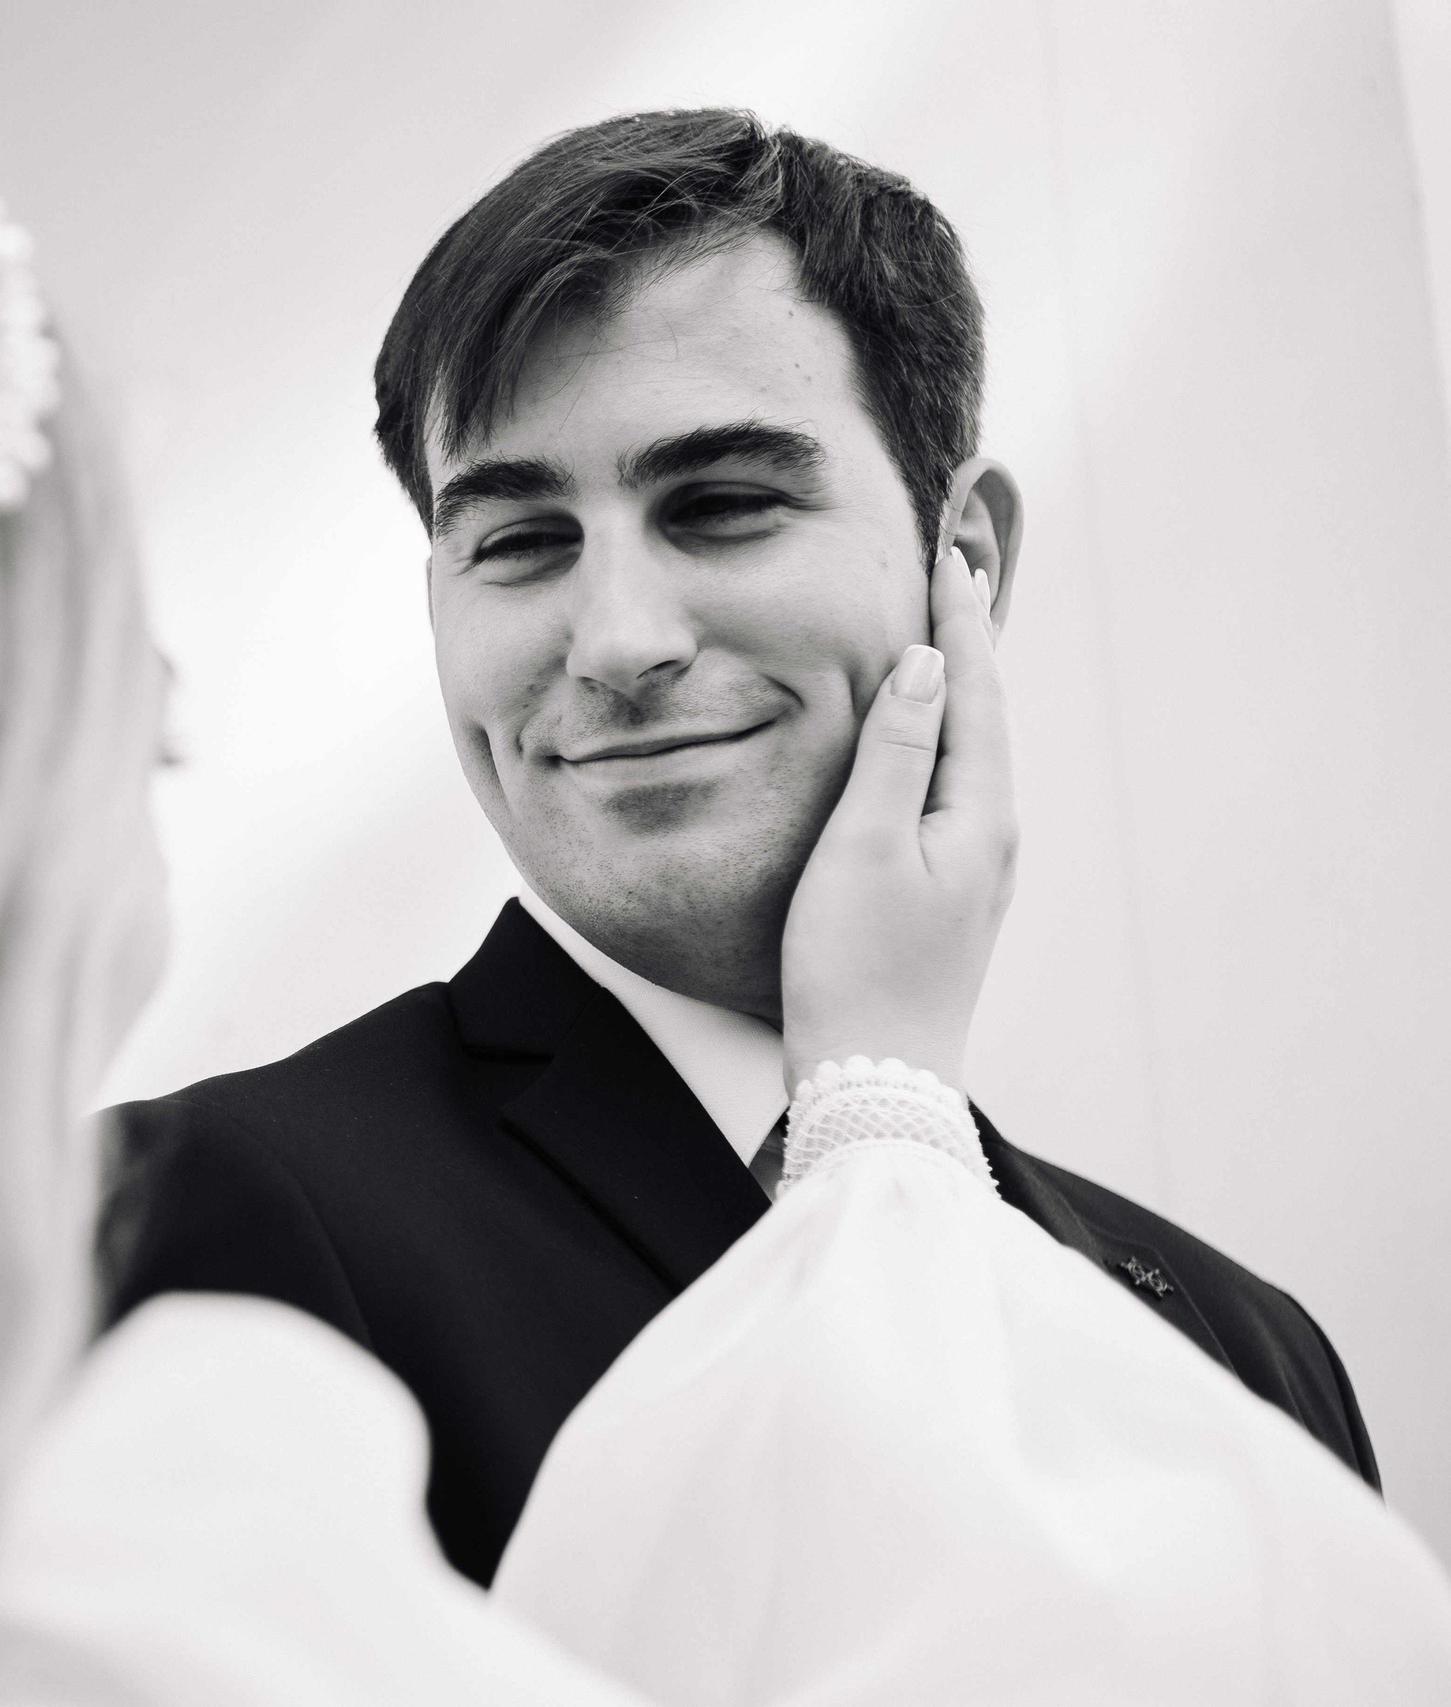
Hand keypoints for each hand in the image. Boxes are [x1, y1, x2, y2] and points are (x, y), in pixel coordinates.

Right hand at [779, 547, 1017, 1091]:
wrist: (875, 1078)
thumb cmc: (856, 969)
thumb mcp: (863, 848)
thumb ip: (894, 752)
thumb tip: (924, 664)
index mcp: (980, 814)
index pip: (976, 690)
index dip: (960, 619)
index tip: (947, 552)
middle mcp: (991, 835)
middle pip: (984, 714)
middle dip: (967, 639)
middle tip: (954, 567)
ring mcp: (973, 868)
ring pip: (968, 751)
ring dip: (955, 687)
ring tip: (940, 631)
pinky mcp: (946, 894)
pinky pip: (949, 787)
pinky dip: (937, 738)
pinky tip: (918, 736)